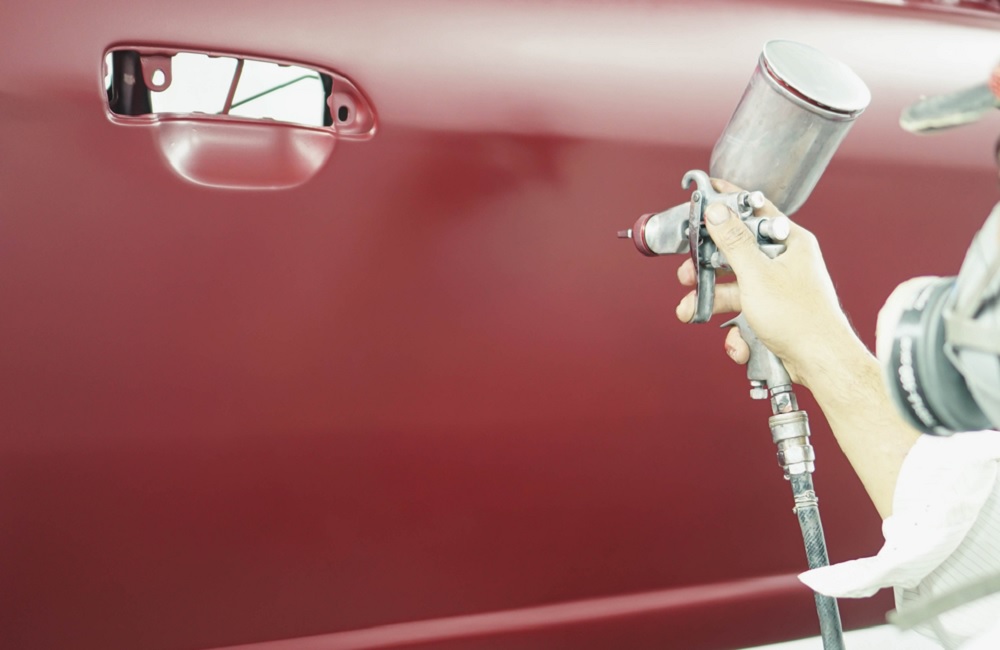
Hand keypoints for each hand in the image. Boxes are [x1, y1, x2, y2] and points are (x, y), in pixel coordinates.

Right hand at [674, 180, 859, 388]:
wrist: (821, 364)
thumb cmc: (800, 317)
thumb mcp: (757, 274)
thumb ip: (733, 241)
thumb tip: (717, 211)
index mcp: (789, 242)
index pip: (754, 211)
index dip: (728, 204)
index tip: (705, 197)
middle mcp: (785, 263)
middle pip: (735, 254)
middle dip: (707, 269)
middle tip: (688, 273)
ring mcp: (777, 290)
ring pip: (733, 288)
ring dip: (711, 302)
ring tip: (690, 311)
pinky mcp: (772, 315)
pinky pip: (743, 314)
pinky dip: (736, 331)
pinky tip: (740, 341)